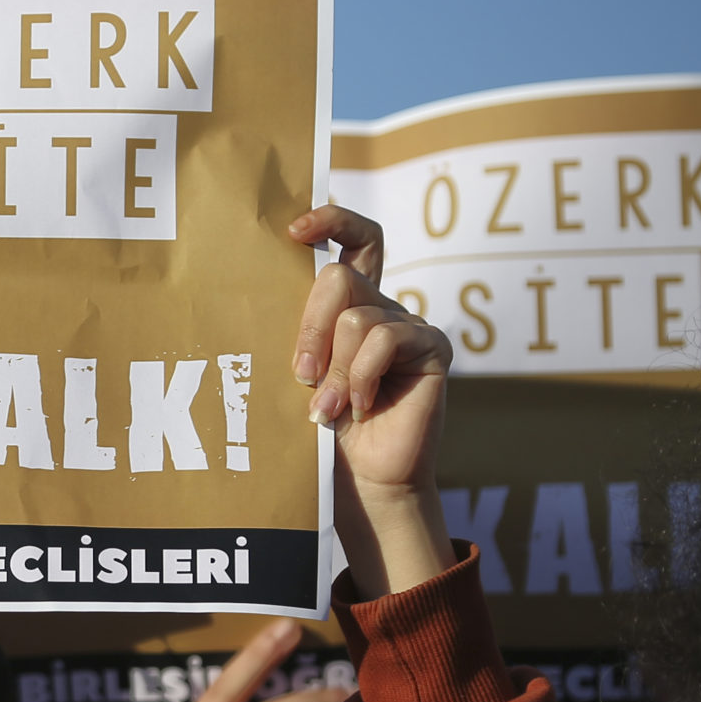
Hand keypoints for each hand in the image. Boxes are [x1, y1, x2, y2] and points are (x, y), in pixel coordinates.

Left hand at [287, 206, 454, 597]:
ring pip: (357, 317)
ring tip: (330, 410)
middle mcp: (381, 307)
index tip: (293, 230)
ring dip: (335, 369)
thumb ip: (301, 333)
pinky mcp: (432, 347)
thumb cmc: (321, 429)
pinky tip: (361, 406)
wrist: (361, 480)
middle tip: (300, 375)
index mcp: (349, 305)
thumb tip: (269, 288)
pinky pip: (386, 339)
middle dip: (309, 327)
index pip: (353, 242)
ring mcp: (409, 326)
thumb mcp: (302, 373)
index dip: (331, 221)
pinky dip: (362, 375)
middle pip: (339, 279)